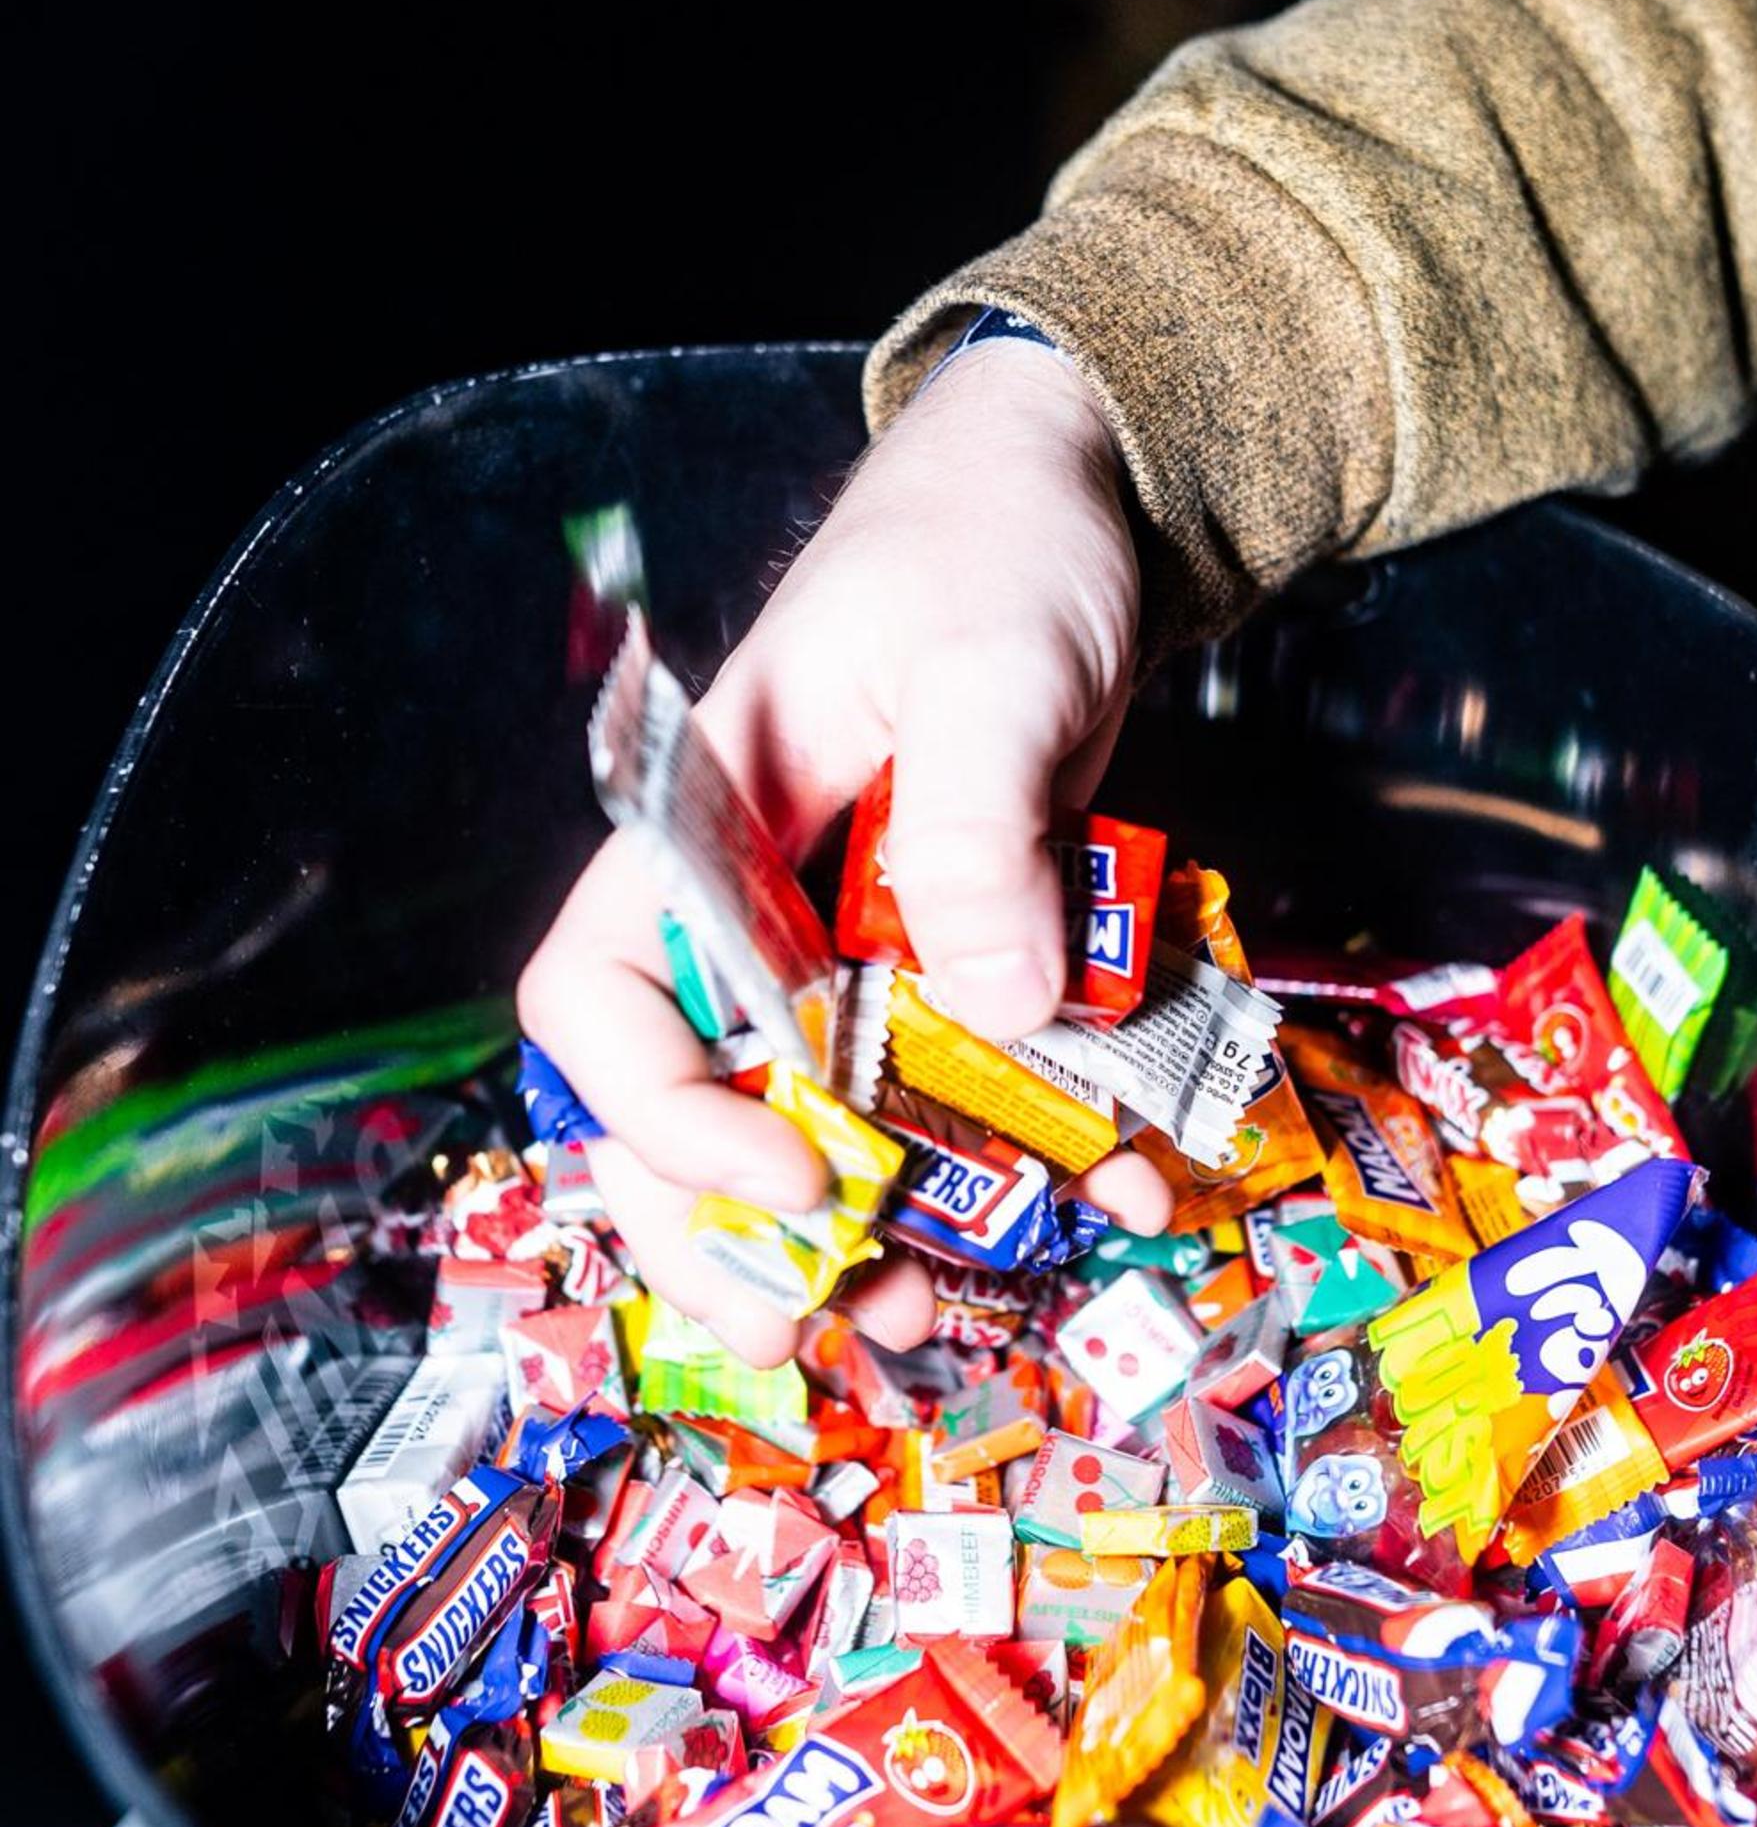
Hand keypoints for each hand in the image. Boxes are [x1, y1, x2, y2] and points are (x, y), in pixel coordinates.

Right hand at [519, 338, 1170, 1365]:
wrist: (1084, 502)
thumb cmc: (997, 541)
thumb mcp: (994, 658)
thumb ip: (980, 819)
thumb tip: (1001, 1002)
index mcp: (699, 829)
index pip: (600, 996)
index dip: (665, 1110)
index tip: (793, 1169)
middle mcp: (749, 914)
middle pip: (680, 1111)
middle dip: (738, 1235)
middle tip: (818, 1324)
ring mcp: (845, 956)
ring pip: (810, 1131)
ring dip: (869, 1239)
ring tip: (932, 1316)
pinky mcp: (943, 978)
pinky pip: (950, 1100)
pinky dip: (1009, 1170)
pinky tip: (1086, 1200)